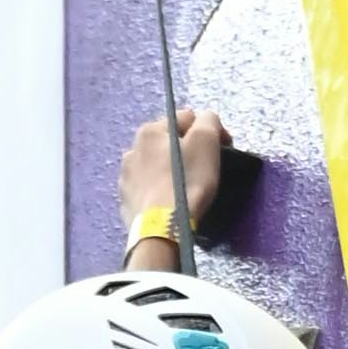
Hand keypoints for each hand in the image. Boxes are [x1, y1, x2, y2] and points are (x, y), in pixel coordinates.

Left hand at [119, 104, 232, 245]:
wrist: (162, 229)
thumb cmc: (186, 182)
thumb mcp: (206, 141)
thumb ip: (209, 121)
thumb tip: (206, 121)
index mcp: (149, 131)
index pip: (187, 119)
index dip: (208, 131)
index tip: (222, 149)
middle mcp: (131, 150)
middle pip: (169, 143)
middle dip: (186, 151)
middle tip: (203, 170)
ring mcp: (125, 178)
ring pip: (156, 166)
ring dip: (170, 171)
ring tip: (185, 188)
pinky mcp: (126, 203)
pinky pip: (147, 189)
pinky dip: (159, 191)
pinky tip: (170, 202)